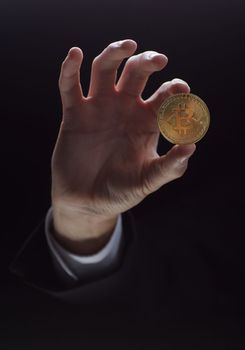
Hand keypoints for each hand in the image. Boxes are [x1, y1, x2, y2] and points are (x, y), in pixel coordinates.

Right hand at [51, 39, 195, 253]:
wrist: (88, 203)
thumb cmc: (121, 191)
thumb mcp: (148, 181)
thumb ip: (170, 167)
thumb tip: (191, 146)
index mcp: (146, 121)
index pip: (163, 96)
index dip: (174, 89)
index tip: (181, 90)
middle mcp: (124, 109)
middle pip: (136, 72)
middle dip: (147, 62)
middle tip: (160, 61)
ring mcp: (99, 108)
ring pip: (105, 69)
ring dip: (115, 53)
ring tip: (128, 45)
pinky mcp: (74, 114)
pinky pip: (70, 86)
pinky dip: (70, 69)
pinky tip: (75, 55)